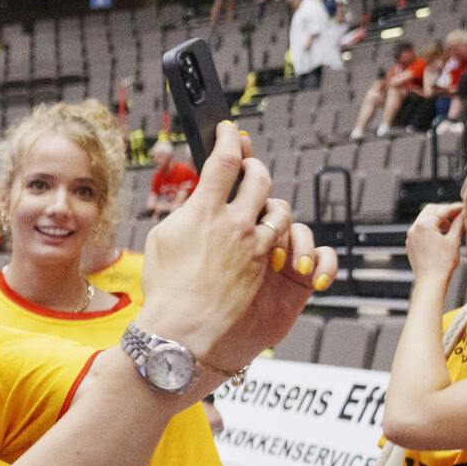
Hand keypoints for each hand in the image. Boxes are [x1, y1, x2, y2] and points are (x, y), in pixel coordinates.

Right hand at [139, 122, 336, 371]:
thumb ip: (185, 214)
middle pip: (259, 176)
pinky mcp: (275, 271)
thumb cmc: (165, 294)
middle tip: (247, 166)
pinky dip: (300, 243)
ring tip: (259, 213)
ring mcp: (260, 247)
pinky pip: (303, 244)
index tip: (230, 130)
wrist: (182, 335)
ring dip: (270, 206)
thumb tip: (198, 201)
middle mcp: (236, 223)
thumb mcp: (162, 241)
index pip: (224, 161)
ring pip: (281, 209)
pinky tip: (290, 247)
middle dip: (254, 167)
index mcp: (204, 211)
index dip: (229, 138)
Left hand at [404, 203, 463, 283]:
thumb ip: (458, 223)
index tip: (465, 207)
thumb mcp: (454, 240)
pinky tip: (442, 234)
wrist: (431, 280)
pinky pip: (421, 229)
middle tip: (459, 215)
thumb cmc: (442, 263)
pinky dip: (432, 228)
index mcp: (424, 224)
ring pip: (425, 219)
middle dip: (445, 211)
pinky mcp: (411, 243)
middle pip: (431, 210)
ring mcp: (411, 236)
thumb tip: (463, 214)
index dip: (456, 207)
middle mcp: (414, 228)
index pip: (442, 210)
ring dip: (438, 219)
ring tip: (452, 226)